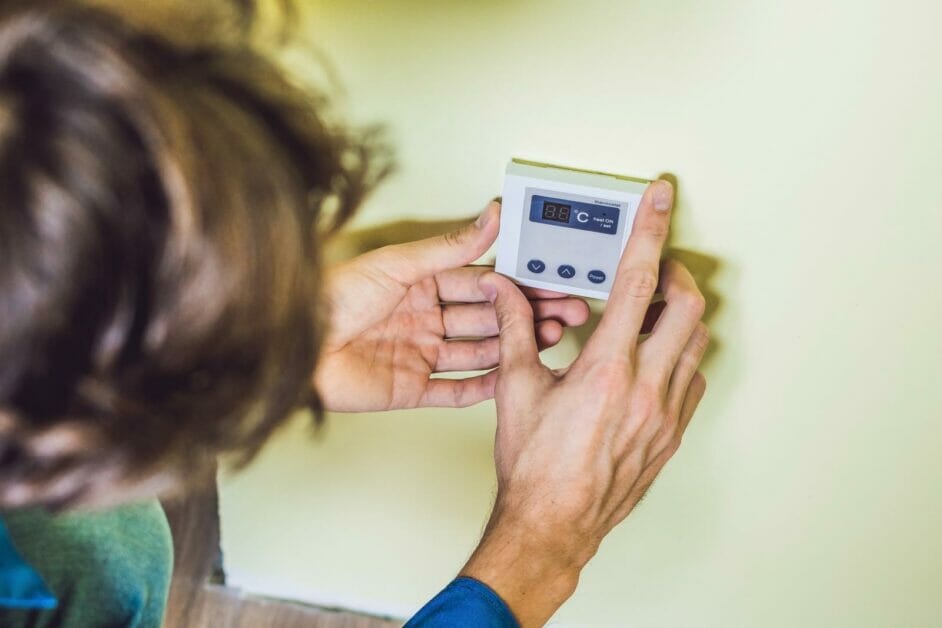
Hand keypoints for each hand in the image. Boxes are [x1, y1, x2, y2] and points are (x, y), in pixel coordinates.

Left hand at [314, 201, 590, 411]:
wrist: (296, 346)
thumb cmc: (331, 298)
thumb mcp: (398, 264)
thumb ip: (450, 247)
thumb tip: (488, 216)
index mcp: (421, 285)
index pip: (481, 284)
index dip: (516, 285)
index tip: (549, 283)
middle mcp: (423, 319)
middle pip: (486, 319)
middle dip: (525, 317)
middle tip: (564, 315)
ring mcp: (419, 355)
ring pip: (478, 352)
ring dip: (512, 348)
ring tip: (547, 342)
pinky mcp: (410, 389)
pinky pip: (454, 390)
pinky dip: (483, 388)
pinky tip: (511, 380)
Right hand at [461, 181, 708, 626]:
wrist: (553, 524)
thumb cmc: (534, 467)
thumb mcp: (517, 390)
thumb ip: (515, 330)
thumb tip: (505, 291)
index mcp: (606, 369)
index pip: (636, 280)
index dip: (650, 230)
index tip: (660, 199)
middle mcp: (645, 387)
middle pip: (687, 305)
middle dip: (674, 274)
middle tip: (652, 270)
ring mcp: (665, 413)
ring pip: (697, 343)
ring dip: (677, 318)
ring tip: (645, 316)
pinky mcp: (671, 435)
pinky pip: (692, 380)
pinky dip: (679, 358)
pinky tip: (652, 362)